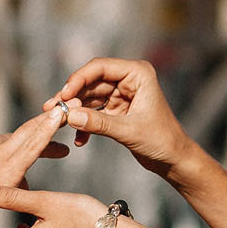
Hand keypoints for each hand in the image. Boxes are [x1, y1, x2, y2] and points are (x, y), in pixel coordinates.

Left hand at [0, 107, 68, 195]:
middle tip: (59, 117)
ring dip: (5, 153)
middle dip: (45, 125)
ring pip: (2, 143)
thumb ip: (14, 190)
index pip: (34, 143)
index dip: (49, 128)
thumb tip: (22, 182)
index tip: (60, 113)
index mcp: (7, 167)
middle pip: (27, 130)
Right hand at [48, 57, 191, 176]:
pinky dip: (85, 123)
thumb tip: (70, 116)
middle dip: (72, 96)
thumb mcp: (129, 131)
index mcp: (138, 73)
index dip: (78, 79)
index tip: (63, 95)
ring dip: (74, 110)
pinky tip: (79, 139)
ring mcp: (122, 94)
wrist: (174, 160)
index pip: (100, 67)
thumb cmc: (162, 140)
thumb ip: (99, 123)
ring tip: (58, 122)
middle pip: (91, 81)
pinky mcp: (117, 109)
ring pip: (89, 97)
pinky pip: (94, 111)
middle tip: (52, 109)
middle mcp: (129, 79)